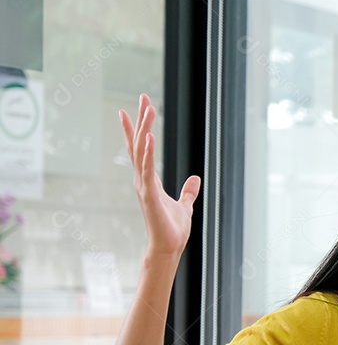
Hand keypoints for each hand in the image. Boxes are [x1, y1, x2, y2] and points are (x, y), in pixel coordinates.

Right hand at [120, 94, 200, 258]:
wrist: (168, 248)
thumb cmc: (173, 229)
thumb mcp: (185, 205)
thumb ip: (188, 192)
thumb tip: (196, 179)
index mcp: (149, 180)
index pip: (140, 149)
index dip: (137, 129)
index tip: (135, 108)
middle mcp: (142, 179)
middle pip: (138, 144)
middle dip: (140, 120)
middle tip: (143, 97)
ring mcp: (143, 186)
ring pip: (141, 151)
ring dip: (144, 129)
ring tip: (147, 108)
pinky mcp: (149, 194)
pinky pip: (147, 168)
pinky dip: (148, 152)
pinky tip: (149, 135)